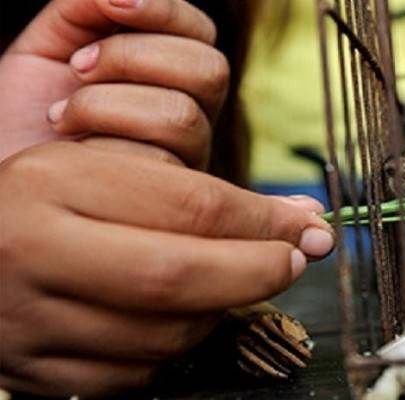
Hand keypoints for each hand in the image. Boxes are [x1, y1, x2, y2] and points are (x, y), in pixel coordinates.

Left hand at [0, 0, 227, 168]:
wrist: (6, 169)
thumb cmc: (25, 112)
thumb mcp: (52, 44)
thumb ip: (88, 7)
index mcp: (172, 73)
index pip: (201, 33)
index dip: (165, 11)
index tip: (110, 7)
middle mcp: (191, 114)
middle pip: (210, 71)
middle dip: (134, 58)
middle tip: (77, 68)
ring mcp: (186, 161)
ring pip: (183, 117)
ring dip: (108, 107)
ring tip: (61, 118)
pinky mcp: (168, 203)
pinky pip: (155, 166)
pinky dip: (100, 150)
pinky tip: (72, 156)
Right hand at [0, 142, 334, 396]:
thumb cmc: (45, 201)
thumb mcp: (103, 168)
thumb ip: (192, 190)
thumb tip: (298, 219)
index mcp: (55, 182)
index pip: (190, 206)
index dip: (263, 224)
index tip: (304, 229)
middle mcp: (34, 251)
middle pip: (178, 277)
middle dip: (256, 274)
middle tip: (294, 263)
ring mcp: (29, 320)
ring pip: (162, 336)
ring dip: (216, 314)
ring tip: (229, 287)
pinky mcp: (33, 371)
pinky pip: (131, 376)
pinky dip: (171, 353)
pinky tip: (178, 320)